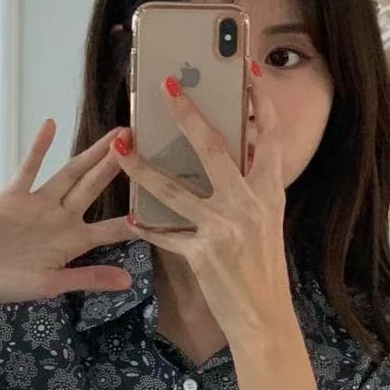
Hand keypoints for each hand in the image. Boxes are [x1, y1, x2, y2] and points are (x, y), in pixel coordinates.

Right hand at [0, 120, 138, 303]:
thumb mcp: (48, 285)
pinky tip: (52, 125)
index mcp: (72, 243)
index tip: (166, 206)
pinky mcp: (14, 193)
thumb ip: (86, 278)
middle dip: (121, 168)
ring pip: (71, 173)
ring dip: (93, 154)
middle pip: (96, 188)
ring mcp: (39, 203)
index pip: (111, 230)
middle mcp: (60, 217)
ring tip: (118, 133)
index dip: (136, 220)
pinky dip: (39, 148)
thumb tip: (128, 282)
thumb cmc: (3, 282)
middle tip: (147, 144)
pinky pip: (29, 167)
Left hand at [112, 71, 292, 339]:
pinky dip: (146, 226)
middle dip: (187, 114)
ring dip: (143, 166)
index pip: (268, 136)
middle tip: (166, 86)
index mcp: (270, 192)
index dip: (258, 101)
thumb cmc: (263, 269)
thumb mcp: (268, 222)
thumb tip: (235, 154)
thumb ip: (252, 188)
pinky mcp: (201, 254)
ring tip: (119, 146)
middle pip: (214, 148)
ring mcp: (224, 228)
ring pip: (174, 188)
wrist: (264, 319)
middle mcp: (249, 204)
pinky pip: (165, 234)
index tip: (245, 70)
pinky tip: (131, 217)